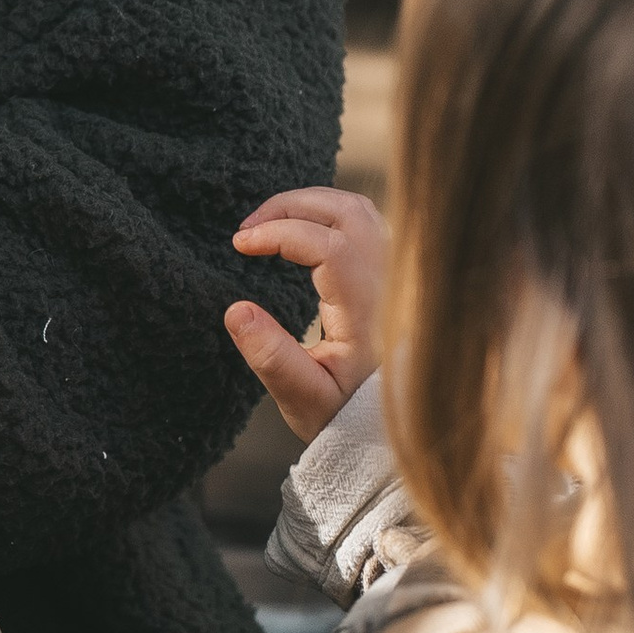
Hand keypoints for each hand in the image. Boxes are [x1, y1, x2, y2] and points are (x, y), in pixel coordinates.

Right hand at [225, 182, 388, 442]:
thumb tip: (235, 309)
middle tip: (248, 230)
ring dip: (310, 204)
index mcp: (368, 310)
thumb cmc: (348, 414)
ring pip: (360, 209)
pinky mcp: (396, 273)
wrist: (394, 427)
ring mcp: (398, 274)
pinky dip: (329, 213)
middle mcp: (390, 283)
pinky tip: (301, 232)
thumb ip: (271, 357)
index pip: (326, 243)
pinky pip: (367, 221)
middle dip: (289, 206)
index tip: (240, 245)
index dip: (278, 232)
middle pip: (346, 211)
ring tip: (269, 225)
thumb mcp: (304, 398)